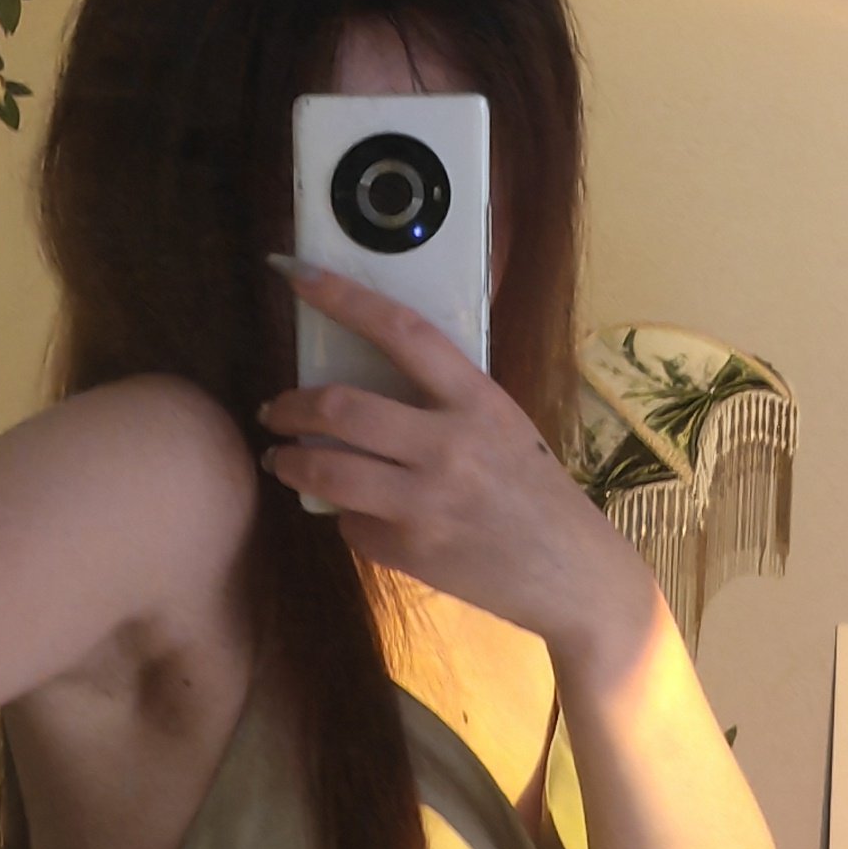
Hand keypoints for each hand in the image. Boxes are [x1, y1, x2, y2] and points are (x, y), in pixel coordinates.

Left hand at [259, 258, 651, 671]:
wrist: (572, 573)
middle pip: (341, 408)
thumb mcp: (501, 426)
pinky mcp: (411, 550)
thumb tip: (365, 384)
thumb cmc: (534, 492)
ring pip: (326, 469)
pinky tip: (358, 514)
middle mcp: (450, 446)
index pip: (402, 331)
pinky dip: (345, 514)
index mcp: (477, 400)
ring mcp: (427, 501)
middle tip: (276, 410)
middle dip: (290, 406)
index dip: (343, 297)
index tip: (296, 274)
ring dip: (290, 461)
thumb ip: (443, 403)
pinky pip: (351, 522)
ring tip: (283, 459)